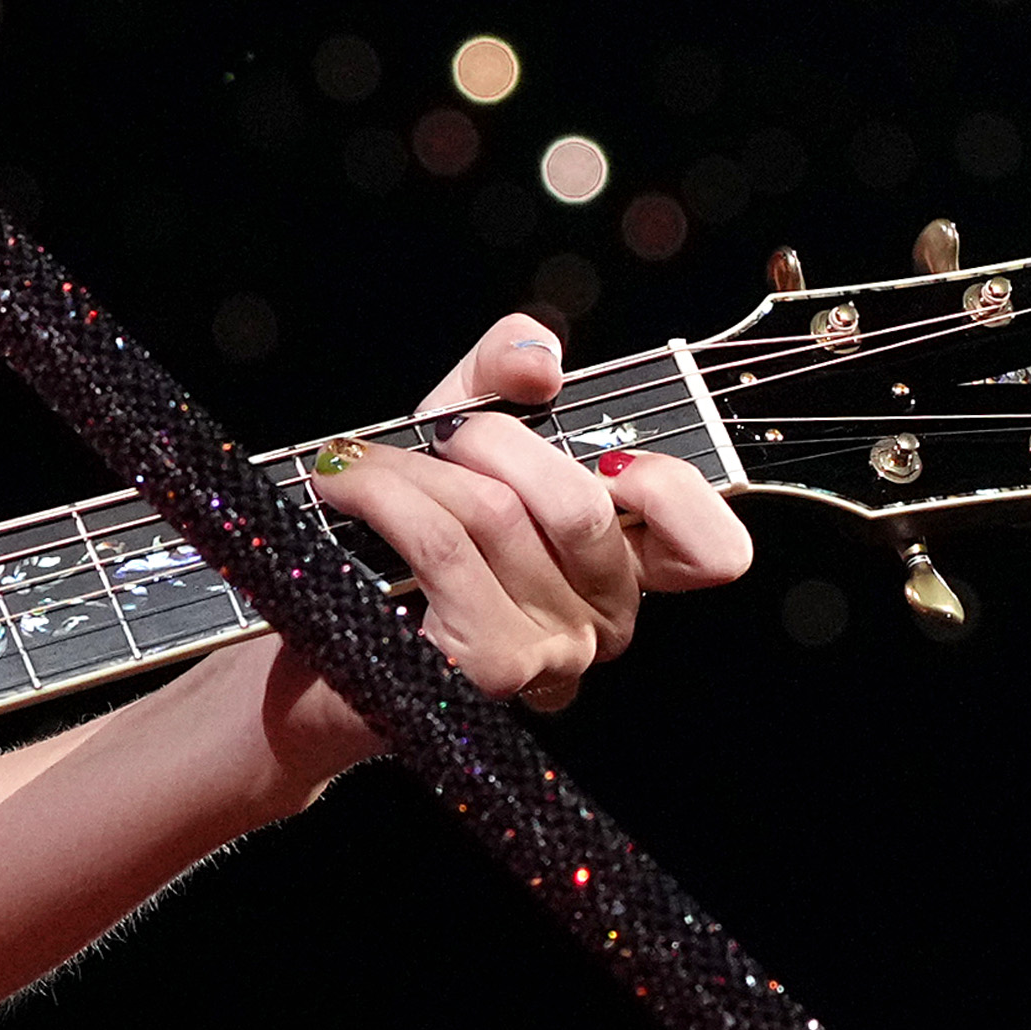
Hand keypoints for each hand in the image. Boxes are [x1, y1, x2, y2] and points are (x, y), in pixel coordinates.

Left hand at [262, 312, 755, 783]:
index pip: (714, 552)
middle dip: (493, 440)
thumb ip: (509, 368)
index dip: (671, 489)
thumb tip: (539, 362)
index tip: (600, 457)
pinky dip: (382, 496)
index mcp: (623, 568)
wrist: (316, 618)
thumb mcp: (462, 424)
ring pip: (494, 516)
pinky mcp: (483, 666)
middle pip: (580, 505)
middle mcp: (602, 621)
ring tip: (360, 465)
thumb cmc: (402, 526)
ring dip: (410, 469)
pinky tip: (343, 488)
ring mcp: (549, 654)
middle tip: (441, 435)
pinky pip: (441, 545)